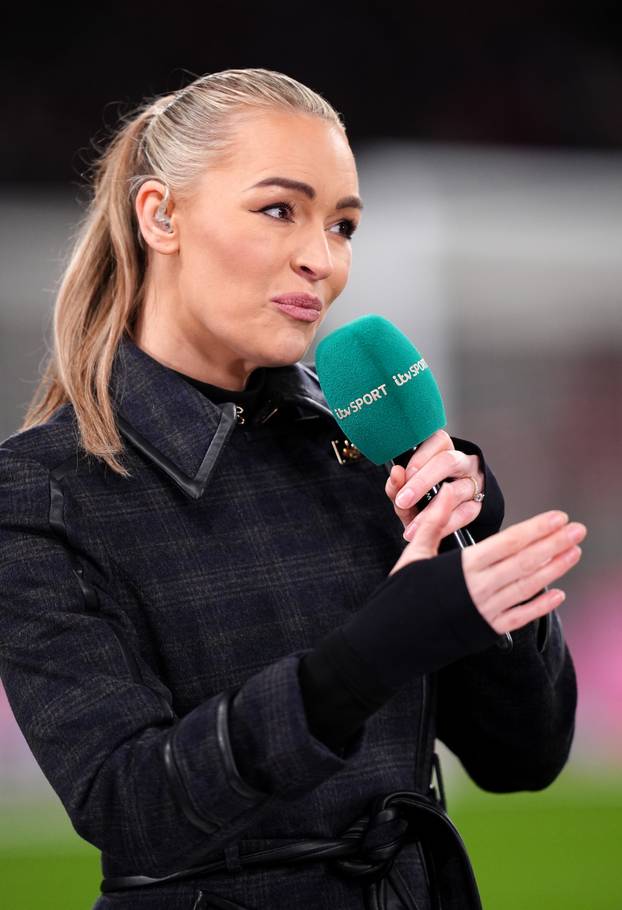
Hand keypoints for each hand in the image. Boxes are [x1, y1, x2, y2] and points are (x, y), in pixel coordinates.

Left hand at [385, 429, 484, 540]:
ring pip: (457, 490)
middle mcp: (462, 461)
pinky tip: (431, 531)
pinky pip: (466, 512)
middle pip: (448, 462)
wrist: (443, 514)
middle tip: (402, 501)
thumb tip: (396, 473)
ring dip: (431, 510)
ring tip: (413, 526)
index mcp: (444, 449)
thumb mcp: (407, 488)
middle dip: (422, 482)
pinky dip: (446, 524)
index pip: (437, 441)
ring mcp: (474, 482)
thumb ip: (399, 483)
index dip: (419, 458)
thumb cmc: (422, 494)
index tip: (402, 474)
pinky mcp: (480, 503)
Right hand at [387, 481, 586, 635]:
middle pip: (526, 562)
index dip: (537, 529)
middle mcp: (479, 588)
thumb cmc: (399, 595)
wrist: (389, 641)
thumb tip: (446, 493)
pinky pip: (521, 617)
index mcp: (462, 566)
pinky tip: (557, 594)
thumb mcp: (414, 554)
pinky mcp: (486, 631)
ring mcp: (485, 611)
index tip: (558, 518)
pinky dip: (541, 606)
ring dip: (555, 569)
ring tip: (574, 553)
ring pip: (529, 586)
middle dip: (555, 544)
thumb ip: (435, 523)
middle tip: (578, 530)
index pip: (509, 543)